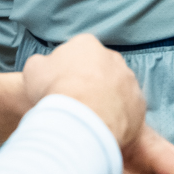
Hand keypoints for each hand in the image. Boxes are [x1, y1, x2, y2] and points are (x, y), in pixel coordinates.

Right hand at [21, 34, 144, 146]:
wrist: (80, 121)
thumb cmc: (54, 92)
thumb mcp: (33, 70)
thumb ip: (43, 64)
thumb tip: (46, 66)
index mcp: (86, 44)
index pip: (78, 52)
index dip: (68, 70)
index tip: (61, 86)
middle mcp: (112, 58)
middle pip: (101, 69)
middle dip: (91, 83)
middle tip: (77, 103)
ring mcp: (129, 80)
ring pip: (118, 89)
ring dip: (107, 100)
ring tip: (90, 119)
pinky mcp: (139, 104)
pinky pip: (129, 110)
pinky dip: (119, 117)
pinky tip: (104, 128)